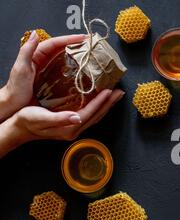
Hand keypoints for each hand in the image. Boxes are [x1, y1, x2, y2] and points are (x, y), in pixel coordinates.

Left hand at [0, 32, 85, 121]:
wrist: (14, 105)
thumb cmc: (16, 89)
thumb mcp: (21, 68)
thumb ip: (26, 51)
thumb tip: (35, 34)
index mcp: (35, 55)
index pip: (55, 43)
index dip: (69, 39)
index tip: (83, 38)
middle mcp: (42, 60)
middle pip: (62, 49)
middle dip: (76, 44)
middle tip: (90, 44)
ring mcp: (48, 70)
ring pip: (64, 59)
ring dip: (77, 55)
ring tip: (90, 54)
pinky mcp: (52, 80)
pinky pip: (65, 71)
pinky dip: (74, 69)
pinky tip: (83, 71)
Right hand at [0, 89, 123, 157]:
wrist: (19, 128)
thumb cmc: (27, 121)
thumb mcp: (41, 118)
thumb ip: (60, 118)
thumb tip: (77, 118)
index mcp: (70, 128)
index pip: (90, 113)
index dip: (101, 102)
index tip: (110, 91)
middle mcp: (75, 129)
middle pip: (98, 115)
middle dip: (110, 103)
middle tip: (120, 91)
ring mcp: (74, 127)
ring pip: (96, 115)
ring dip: (107, 105)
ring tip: (116, 94)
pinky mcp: (72, 124)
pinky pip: (90, 114)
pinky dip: (99, 106)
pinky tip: (101, 99)